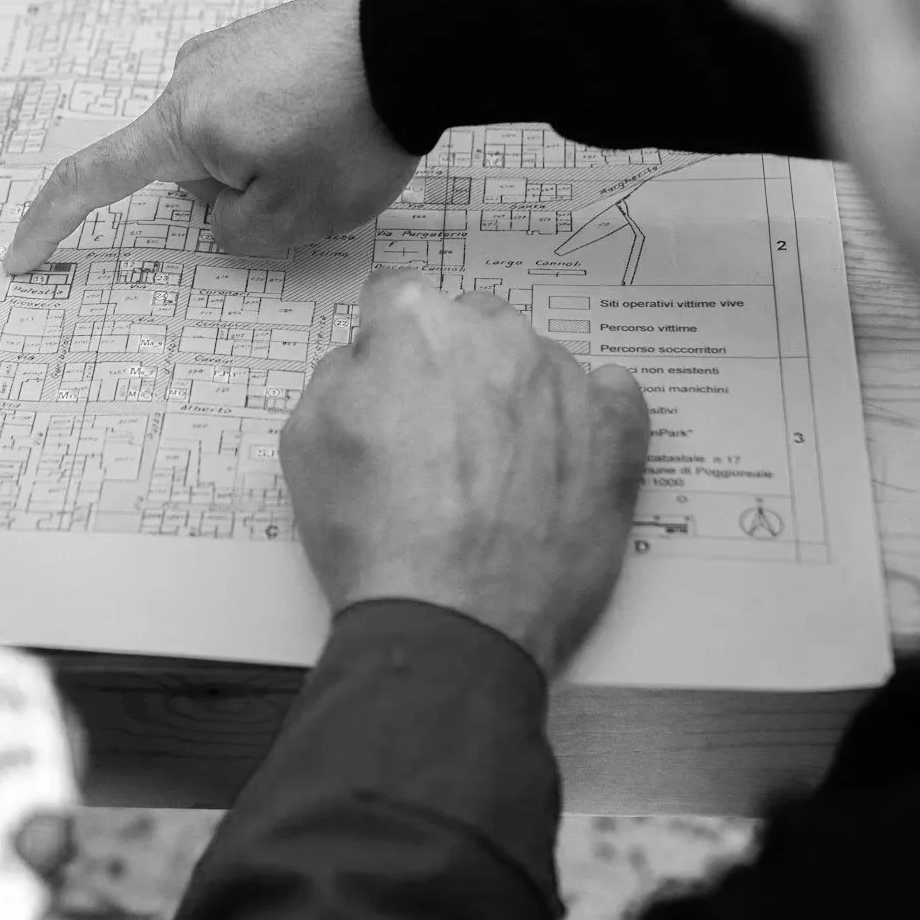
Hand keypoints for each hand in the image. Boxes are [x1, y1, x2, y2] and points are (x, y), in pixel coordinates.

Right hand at [5, 0, 417, 273]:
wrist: (418, 38)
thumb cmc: (354, 128)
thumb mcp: (292, 218)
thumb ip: (234, 233)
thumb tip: (223, 206)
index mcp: (180, 124)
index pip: (93, 179)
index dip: (53, 224)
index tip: (22, 257)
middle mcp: (191, 76)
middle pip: (184, 168)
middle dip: (233, 196)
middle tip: (307, 189)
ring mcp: (229, 50)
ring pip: (227, 140)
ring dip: (268, 162)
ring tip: (336, 147)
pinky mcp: (267, 38)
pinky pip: (257, 106)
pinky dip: (288, 129)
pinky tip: (339, 121)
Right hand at [282, 272, 650, 675]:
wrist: (449, 623)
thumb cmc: (372, 537)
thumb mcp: (304, 439)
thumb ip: (338, 372)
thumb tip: (369, 360)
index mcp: (418, 325)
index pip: (396, 296)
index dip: (383, 342)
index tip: (385, 381)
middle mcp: (498, 337)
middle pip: (472, 323)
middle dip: (453, 363)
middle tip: (435, 434)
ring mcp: (565, 384)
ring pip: (538, 361)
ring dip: (516, 395)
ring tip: (493, 471)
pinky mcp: (615, 437)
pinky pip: (611, 398)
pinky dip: (589, 415)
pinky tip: (560, 456)